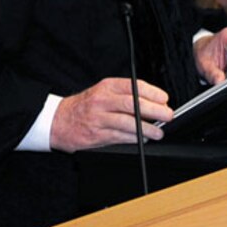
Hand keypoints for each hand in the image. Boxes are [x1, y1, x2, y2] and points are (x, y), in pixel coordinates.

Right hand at [50, 77, 172, 152]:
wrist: (58, 120)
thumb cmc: (85, 106)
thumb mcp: (102, 92)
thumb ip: (124, 95)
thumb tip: (153, 103)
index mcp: (106, 86)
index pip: (134, 86)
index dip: (152, 93)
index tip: (164, 99)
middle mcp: (102, 100)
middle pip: (133, 104)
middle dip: (154, 110)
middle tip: (167, 115)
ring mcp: (98, 118)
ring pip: (128, 122)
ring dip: (147, 129)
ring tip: (158, 132)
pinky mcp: (96, 134)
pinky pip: (119, 137)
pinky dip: (134, 139)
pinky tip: (142, 140)